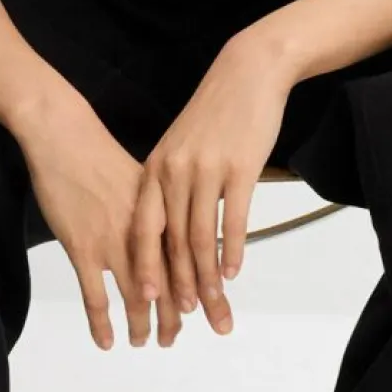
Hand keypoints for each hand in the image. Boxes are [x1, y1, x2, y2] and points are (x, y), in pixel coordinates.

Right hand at [16, 93, 187, 350]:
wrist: (65, 137)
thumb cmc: (101, 155)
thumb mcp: (145, 178)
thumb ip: (164, 208)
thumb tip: (181, 230)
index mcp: (165, 214)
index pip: (192, 261)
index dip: (206, 289)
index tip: (218, 311)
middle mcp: (145, 233)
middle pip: (171, 284)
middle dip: (180, 316)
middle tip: (188, 337)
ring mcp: (114, 243)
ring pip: (137, 296)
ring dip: (145, 324)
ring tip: (152, 342)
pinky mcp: (83, 248)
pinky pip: (95, 296)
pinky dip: (102, 323)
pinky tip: (107, 341)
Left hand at [130, 34, 293, 338]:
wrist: (246, 73)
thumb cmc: (215, 113)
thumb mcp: (181, 146)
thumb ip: (171, 183)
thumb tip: (168, 224)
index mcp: (156, 169)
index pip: (144, 229)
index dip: (144, 267)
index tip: (145, 301)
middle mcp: (174, 172)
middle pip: (172, 241)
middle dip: (177, 285)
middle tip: (181, 319)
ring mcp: (205, 170)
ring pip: (200, 236)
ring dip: (206, 277)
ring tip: (211, 305)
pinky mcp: (238, 167)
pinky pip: (233, 218)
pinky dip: (232, 249)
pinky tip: (234, 272)